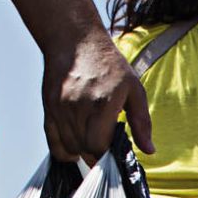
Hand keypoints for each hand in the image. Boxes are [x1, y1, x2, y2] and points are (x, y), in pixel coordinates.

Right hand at [43, 33, 153, 162]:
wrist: (74, 40)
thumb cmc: (108, 64)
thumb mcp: (133, 89)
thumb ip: (141, 122)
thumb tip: (149, 150)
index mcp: (102, 105)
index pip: (99, 147)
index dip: (107, 156)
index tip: (114, 154)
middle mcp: (78, 109)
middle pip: (84, 150)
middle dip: (96, 156)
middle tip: (105, 150)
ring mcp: (60, 109)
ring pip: (69, 148)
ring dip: (82, 152)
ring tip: (92, 143)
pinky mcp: (49, 108)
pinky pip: (52, 142)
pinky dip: (64, 151)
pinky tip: (75, 148)